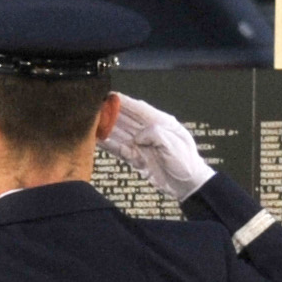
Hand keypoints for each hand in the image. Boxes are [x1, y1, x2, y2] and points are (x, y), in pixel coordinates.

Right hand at [99, 93, 213, 203]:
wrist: (188, 185)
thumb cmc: (186, 162)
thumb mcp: (174, 144)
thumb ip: (155, 134)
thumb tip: (137, 136)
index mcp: (162, 123)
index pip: (140, 109)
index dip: (125, 102)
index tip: (110, 95)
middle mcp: (150, 131)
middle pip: (126, 120)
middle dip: (111, 113)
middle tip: (95, 108)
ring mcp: (142, 145)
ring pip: (120, 134)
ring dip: (107, 128)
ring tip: (92, 123)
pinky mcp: (137, 158)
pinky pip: (120, 149)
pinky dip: (109, 145)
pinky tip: (98, 140)